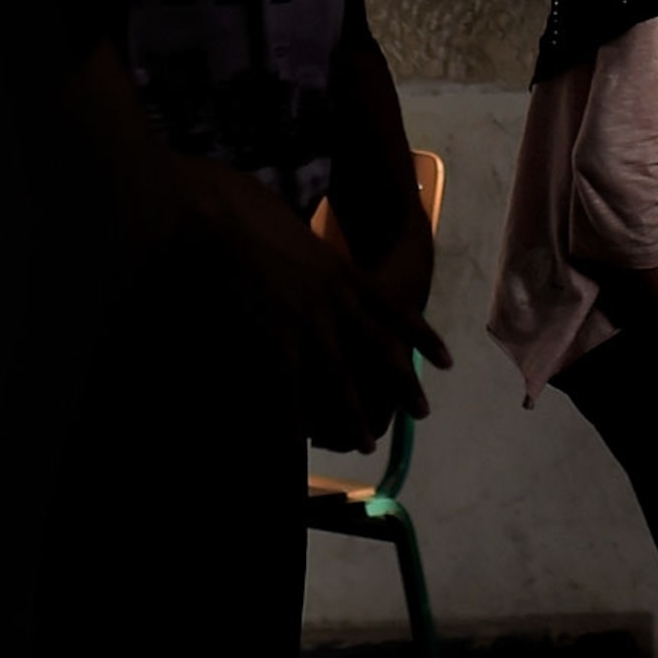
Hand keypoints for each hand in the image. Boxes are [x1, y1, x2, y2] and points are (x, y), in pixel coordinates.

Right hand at [185, 161, 448, 451]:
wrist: (212, 221)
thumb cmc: (243, 214)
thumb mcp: (292, 226)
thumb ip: (306, 245)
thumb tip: (302, 244)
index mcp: (339, 271)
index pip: (392, 309)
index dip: (420, 336)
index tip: (446, 361)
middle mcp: (333, 298)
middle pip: (378, 349)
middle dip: (401, 383)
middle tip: (422, 413)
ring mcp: (306, 320)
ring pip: (340, 377)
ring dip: (354, 412)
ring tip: (368, 442)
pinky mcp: (273, 338)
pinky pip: (289, 389)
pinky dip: (294, 418)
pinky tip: (301, 442)